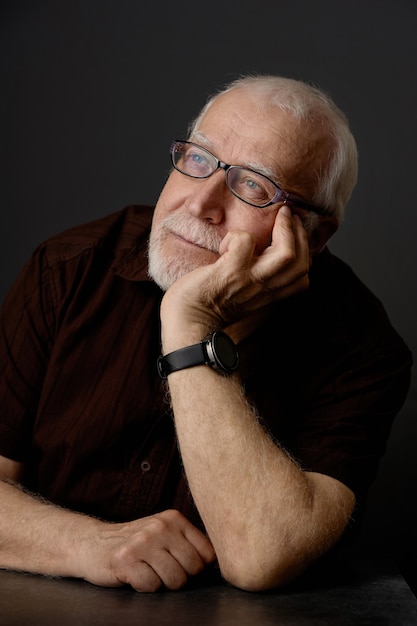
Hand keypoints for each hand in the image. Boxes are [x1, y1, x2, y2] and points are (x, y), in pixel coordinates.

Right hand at [79, 509, 215, 591]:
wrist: (93, 543)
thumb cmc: (136, 544)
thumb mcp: (164, 533)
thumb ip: (189, 542)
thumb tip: (222, 561)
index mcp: (174, 518)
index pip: (208, 554)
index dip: (196, 567)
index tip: (179, 564)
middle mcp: (160, 526)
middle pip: (193, 570)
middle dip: (179, 577)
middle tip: (159, 568)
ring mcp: (142, 541)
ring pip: (175, 580)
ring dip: (161, 583)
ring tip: (147, 570)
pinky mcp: (126, 559)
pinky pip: (152, 586)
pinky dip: (144, 587)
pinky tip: (134, 574)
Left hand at [160, 206, 309, 344]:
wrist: (187, 324)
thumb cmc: (209, 306)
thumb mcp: (242, 295)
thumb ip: (256, 280)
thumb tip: (260, 254)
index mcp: (268, 295)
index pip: (302, 275)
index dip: (305, 250)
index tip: (295, 232)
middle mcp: (263, 289)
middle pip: (300, 263)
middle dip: (299, 234)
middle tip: (288, 216)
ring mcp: (248, 280)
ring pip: (286, 254)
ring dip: (284, 229)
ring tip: (277, 216)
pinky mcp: (229, 272)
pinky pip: (245, 242)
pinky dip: (237, 235)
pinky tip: (227, 243)